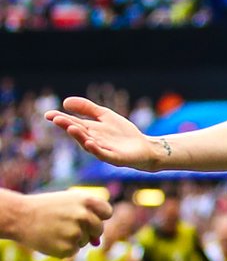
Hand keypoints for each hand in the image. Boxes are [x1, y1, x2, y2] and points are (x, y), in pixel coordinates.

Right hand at [1, 188, 112, 256]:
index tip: (88, 217)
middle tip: (66, 225)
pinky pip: (73, 251)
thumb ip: (88, 217)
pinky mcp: (68, 249)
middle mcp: (84, 216)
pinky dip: (64, 248)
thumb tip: (97, 244)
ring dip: (74, 238)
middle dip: (88, 230)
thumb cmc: (46, 208)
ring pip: (85, 241)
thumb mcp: (69, 203)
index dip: (99, 216)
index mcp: (87, 201)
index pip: (107, 212)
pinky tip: (51, 238)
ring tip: (55, 229)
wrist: (20, 217)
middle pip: (98, 229)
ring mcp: (77, 233)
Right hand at [46, 96, 161, 171]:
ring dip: (79, 137)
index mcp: (90, 130)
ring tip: (71, 128)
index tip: (48, 114)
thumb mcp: (105, 115)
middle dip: (67, 126)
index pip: (73, 123)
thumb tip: (65, 101)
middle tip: (56, 119)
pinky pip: (103, 154)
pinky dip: (96, 149)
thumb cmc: (123, 133)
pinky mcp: (114, 158)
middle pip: (78, 133)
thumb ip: (87, 108)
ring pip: (88, 144)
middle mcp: (93, 141)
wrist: (144, 148)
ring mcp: (103, 150)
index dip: (61, 119)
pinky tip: (90, 142)